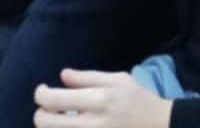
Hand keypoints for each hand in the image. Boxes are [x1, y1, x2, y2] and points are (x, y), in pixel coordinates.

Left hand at [34, 70, 174, 127]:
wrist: (158, 126)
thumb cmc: (139, 100)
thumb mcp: (120, 79)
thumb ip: (89, 77)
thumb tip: (62, 76)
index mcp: (100, 99)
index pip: (53, 99)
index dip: (40, 94)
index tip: (43, 90)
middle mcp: (93, 123)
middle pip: (44, 123)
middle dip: (40, 113)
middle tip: (50, 108)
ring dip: (49, 126)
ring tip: (59, 118)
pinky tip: (67, 126)